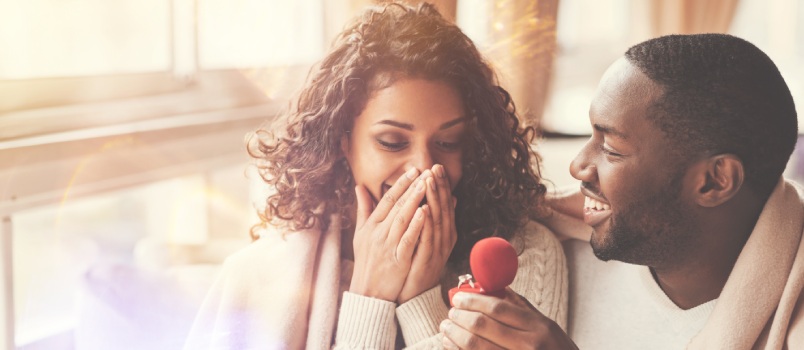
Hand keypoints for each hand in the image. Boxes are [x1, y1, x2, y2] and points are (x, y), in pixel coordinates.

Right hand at [349, 168, 429, 300]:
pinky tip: (425, 212)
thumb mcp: (360, 234)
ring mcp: (387, 246)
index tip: (412, 170)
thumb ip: (363, 210)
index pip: (386, 200)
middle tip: (424, 172)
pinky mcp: (397, 259)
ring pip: (402, 219)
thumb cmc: (366, 261)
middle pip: (396, 206)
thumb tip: (359, 187)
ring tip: (426, 185)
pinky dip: (416, 225)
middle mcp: (378, 233)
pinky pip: (407, 239)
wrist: (368, 291)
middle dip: (411, 187)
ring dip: (414, 201)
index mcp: (371, 225)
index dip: (400, 184)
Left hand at [397, 164, 457, 303]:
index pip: (444, 204)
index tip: (435, 167)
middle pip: (444, 208)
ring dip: (434, 199)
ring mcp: (438, 249)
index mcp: (444, 232)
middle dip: (439, 186)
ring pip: (438, 219)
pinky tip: (425, 209)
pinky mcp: (429, 259)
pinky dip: (427, 223)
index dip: (441, 185)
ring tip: (429, 181)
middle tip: (435, 167)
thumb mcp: (426, 238)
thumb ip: (434, 219)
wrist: (414, 294)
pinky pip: (429, 238)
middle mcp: (444, 238)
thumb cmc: (417, 264)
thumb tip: (448, 198)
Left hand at [440, 288, 577, 349]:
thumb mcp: (546, 326)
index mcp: (538, 327)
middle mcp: (529, 345)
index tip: (458, 298)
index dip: (473, 300)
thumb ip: (520, 307)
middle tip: (451, 312)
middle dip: (460, 317)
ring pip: (475, 346)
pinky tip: (451, 344)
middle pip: (483, 326)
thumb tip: (493, 287)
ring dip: (454, 335)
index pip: (498, 308)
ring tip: (446, 327)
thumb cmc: (555, 349)